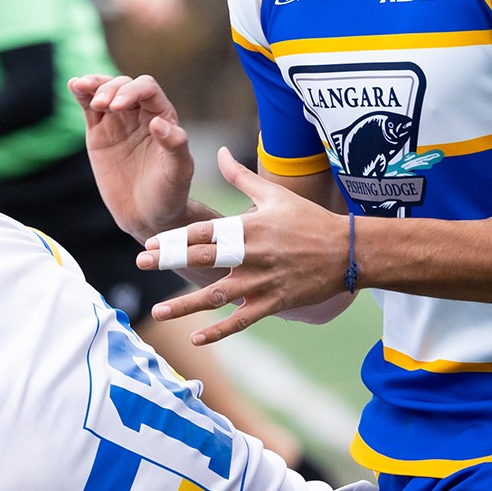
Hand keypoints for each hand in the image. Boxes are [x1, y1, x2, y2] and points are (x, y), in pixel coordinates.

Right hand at [71, 74, 196, 240]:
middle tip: (101, 106)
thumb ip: (175, 145)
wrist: (146, 215)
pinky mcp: (99, 132)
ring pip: (106, 91)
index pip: (147, 90)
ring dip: (95, 85)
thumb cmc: (168, 194)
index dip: (132, 91)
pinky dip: (82, 94)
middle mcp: (141, 114)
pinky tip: (74, 85)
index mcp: (163, 117)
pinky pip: (89, 107)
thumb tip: (158, 122)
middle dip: (111, 89)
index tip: (117, 106)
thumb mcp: (178, 172)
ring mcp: (118, 121)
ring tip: (82, 87)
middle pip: (124, 86)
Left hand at [143, 147, 350, 344]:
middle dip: (170, 261)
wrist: (351, 251)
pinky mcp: (274, 303)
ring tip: (157, 313)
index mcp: (250, 227)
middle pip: (204, 259)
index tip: (149, 243)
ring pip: (218, 296)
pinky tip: (196, 338)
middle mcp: (253, 254)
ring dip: (185, 306)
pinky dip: (219, 331)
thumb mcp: (275, 195)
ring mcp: (263, 281)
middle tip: (140, 263)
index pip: (204, 232)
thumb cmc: (309, 221)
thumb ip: (241, 177)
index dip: (175, 238)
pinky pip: (242, 320)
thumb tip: (219, 152)